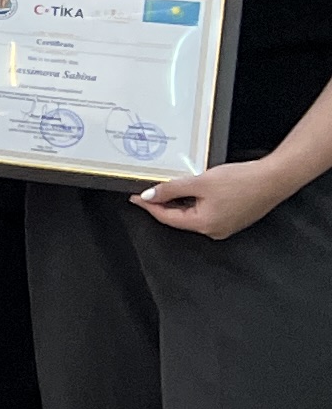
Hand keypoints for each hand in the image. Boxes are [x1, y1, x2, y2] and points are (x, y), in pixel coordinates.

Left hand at [134, 159, 306, 240]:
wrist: (274, 178)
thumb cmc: (242, 181)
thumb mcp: (200, 182)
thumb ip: (171, 189)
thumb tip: (150, 195)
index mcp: (204, 225)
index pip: (167, 218)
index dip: (149, 206)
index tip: (135, 197)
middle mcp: (214, 230)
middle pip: (179, 217)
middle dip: (163, 203)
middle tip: (148, 189)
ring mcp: (225, 225)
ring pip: (193, 214)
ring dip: (180, 201)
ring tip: (169, 186)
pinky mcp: (233, 218)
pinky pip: (207, 211)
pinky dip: (196, 201)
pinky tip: (192, 189)